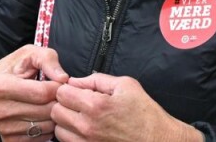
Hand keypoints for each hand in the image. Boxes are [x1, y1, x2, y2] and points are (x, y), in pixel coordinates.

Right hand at [0, 45, 69, 140]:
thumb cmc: (11, 70)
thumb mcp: (27, 54)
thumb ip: (47, 59)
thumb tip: (63, 78)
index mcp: (1, 86)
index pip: (43, 93)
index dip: (57, 87)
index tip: (58, 83)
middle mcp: (1, 110)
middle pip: (46, 111)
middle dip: (57, 101)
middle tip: (55, 94)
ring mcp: (5, 128)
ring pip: (47, 127)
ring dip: (53, 116)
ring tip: (47, 104)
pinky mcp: (10, 140)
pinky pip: (41, 138)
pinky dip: (46, 128)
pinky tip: (41, 116)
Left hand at [52, 74, 201, 141]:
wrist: (160, 141)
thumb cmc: (145, 113)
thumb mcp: (126, 85)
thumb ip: (96, 79)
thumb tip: (75, 81)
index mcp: (95, 105)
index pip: (61, 93)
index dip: (66, 88)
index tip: (74, 90)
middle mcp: (88, 126)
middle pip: (55, 112)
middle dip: (62, 104)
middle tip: (75, 103)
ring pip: (59, 130)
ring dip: (65, 122)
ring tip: (79, 117)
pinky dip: (71, 136)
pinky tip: (84, 130)